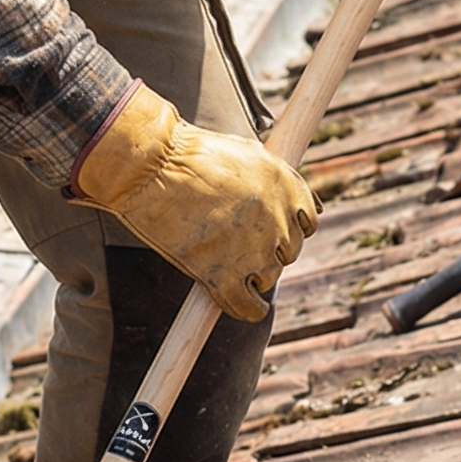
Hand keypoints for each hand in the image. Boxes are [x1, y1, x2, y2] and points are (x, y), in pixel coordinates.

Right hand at [73, 82, 318, 322]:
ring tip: (230, 266)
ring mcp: (253, 250)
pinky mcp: (223, 274)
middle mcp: (278, 220)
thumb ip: (276, 177)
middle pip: (288, 252)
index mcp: (287, 187)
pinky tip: (245, 307)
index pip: (307, 222)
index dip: (288, 228)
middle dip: (268, 250)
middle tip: (240, 244)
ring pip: (268, 278)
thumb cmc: (190, 154)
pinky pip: (247, 306)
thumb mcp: (246, 152)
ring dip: (254, 276)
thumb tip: (305, 202)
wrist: (153, 167)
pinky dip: (248, 309)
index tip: (272, 231)